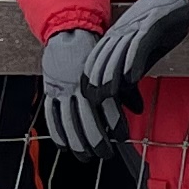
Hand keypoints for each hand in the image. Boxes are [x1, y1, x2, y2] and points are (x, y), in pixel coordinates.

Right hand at [40, 26, 116, 159]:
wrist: (68, 31)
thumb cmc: (96, 51)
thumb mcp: (113, 66)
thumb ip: (124, 88)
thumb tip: (139, 110)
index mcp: (95, 76)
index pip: (105, 103)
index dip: (114, 122)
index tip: (123, 137)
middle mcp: (76, 84)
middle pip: (85, 116)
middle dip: (95, 139)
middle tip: (105, 154)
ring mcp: (60, 88)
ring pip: (67, 119)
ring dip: (76, 141)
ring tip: (86, 157)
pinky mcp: (49, 90)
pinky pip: (50, 114)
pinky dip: (57, 132)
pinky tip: (64, 147)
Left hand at [82, 0, 188, 95]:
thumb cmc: (164, 23)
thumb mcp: (146, 45)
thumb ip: (136, 63)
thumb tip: (128, 86)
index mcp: (117, 32)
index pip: (96, 56)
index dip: (90, 75)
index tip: (88, 93)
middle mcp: (123, 28)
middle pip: (104, 56)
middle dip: (98, 79)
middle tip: (96, 99)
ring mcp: (136, 25)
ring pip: (118, 51)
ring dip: (112, 73)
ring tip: (109, 92)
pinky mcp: (152, 24)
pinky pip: (139, 45)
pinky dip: (134, 61)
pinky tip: (132, 76)